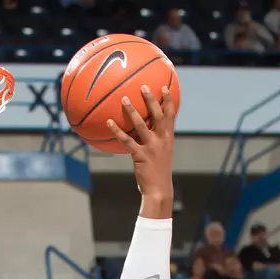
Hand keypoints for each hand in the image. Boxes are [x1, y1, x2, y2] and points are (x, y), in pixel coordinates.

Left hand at [107, 85, 173, 215]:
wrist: (159, 191)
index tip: (164, 87)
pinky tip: (109, 122)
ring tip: (124, 99)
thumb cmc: (159, 173)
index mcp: (168, 139)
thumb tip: (146, 132)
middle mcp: (161, 141)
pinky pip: (127, 141)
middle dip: (151, 99)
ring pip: (141, 125)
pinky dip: (117, 131)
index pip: (170, 116)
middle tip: (143, 86)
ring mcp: (151, 148)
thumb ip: (156, 142)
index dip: (167, 101)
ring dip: (133, 111)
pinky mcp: (140, 156)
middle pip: (158, 115)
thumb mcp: (162, 155)